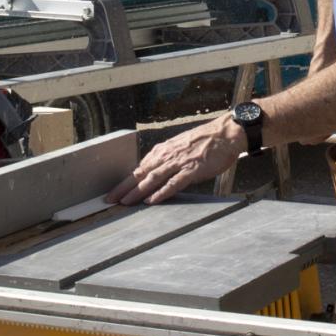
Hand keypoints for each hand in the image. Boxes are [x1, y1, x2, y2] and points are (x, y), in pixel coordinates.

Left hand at [105, 115, 245, 204]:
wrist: (225, 133)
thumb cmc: (206, 141)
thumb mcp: (181, 146)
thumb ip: (168, 158)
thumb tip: (156, 172)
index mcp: (163, 150)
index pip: (139, 168)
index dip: (125, 182)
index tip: (114, 192)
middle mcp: (167, 155)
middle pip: (141, 174)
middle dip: (124, 188)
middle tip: (110, 200)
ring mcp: (179, 162)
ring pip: (153, 178)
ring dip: (137, 192)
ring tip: (126, 202)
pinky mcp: (192, 169)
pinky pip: (174, 183)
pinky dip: (162, 192)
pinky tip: (152, 200)